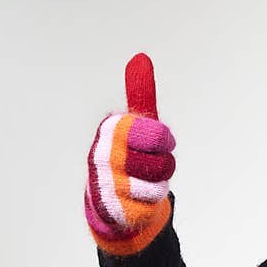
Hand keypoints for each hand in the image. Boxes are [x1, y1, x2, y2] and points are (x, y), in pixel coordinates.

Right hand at [84, 53, 175, 253]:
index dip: (164, 141)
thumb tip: (140, 56)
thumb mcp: (135, 124)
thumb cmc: (128, 155)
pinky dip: (150, 202)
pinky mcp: (113, 209)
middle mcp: (102, 154)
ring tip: (142, 182)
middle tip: (150, 164)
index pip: (158, 134)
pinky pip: (152, 202)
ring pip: (159, 182)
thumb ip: (139, 93)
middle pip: (162, 159)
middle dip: (163, 163)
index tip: (156, 143)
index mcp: (111, 130)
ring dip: (158, 183)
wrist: (110, 201)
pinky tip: (136, 199)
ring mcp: (105, 182)